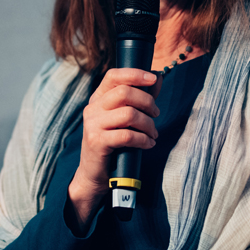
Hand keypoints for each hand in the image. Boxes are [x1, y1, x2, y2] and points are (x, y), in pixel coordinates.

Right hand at [68, 68, 161, 227]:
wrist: (94, 174)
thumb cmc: (113, 144)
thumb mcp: (124, 119)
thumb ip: (140, 98)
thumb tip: (157, 77)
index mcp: (98, 99)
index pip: (114, 76)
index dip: (135, 74)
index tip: (153, 79)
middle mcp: (92, 109)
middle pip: (124, 93)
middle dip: (147, 102)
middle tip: (156, 115)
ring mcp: (92, 125)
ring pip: (129, 114)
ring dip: (148, 124)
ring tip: (153, 133)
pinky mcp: (97, 142)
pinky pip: (127, 135)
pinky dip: (143, 139)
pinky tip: (148, 144)